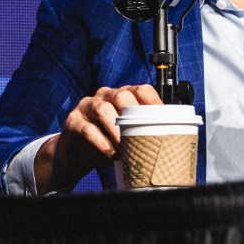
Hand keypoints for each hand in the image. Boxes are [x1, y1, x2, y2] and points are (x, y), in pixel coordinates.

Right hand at [34, 84, 161, 194]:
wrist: (76, 154)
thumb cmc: (106, 142)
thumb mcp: (126, 135)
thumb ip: (141, 132)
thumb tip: (169, 141)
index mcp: (121, 95)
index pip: (140, 90)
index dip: (153, 103)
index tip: (162, 120)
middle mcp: (104, 96)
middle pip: (121, 96)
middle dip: (133, 116)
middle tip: (142, 135)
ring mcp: (87, 106)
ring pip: (103, 109)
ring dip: (116, 130)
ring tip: (124, 149)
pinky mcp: (73, 120)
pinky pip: (87, 128)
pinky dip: (101, 142)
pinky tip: (109, 153)